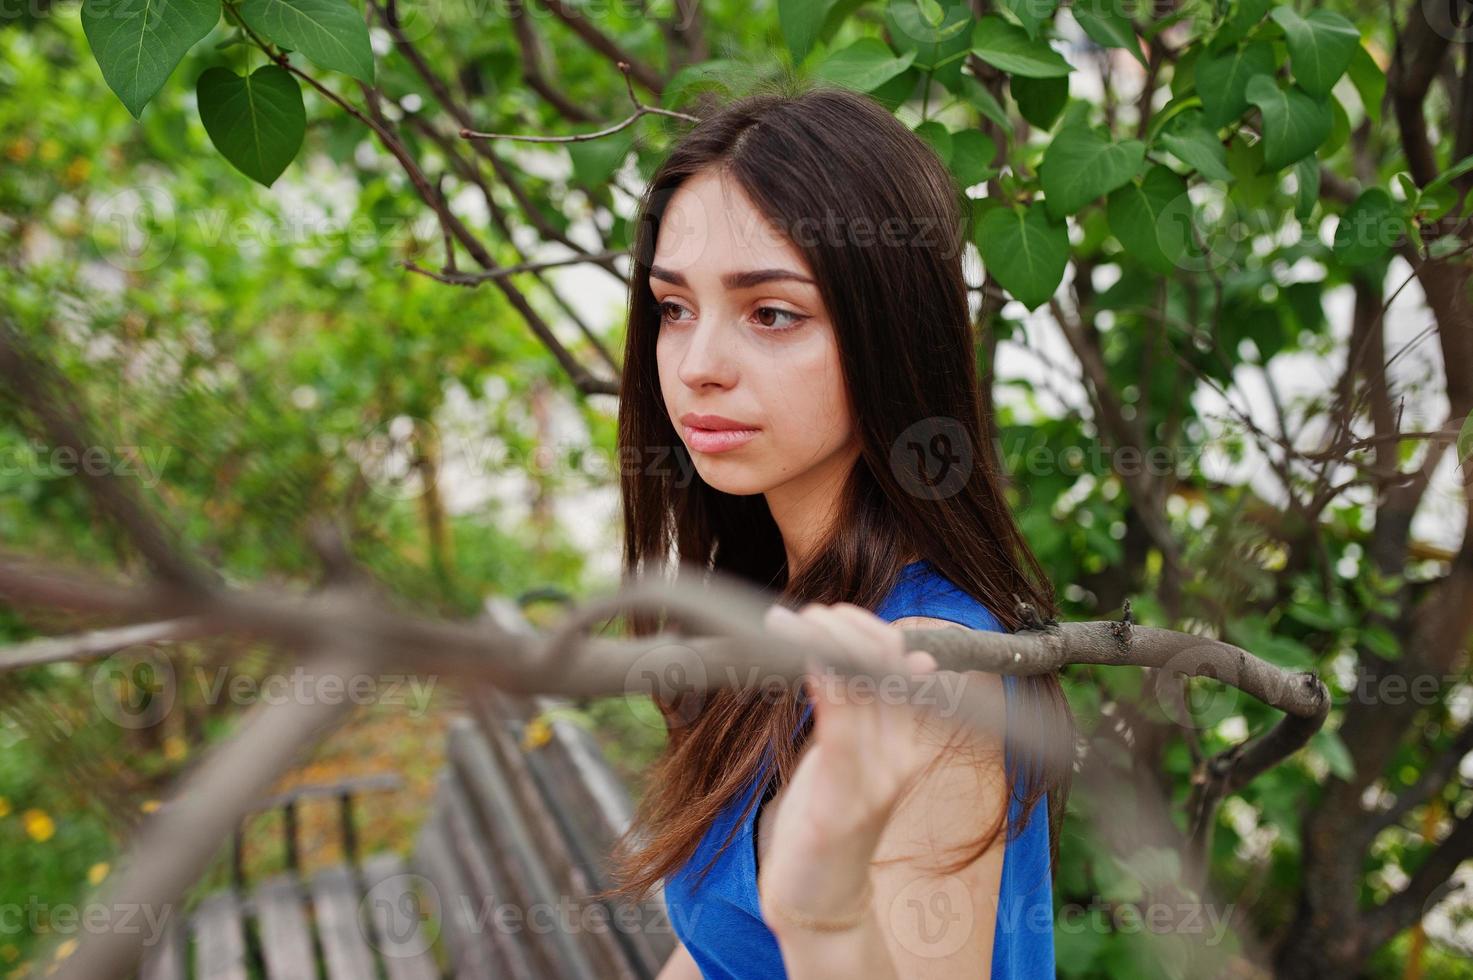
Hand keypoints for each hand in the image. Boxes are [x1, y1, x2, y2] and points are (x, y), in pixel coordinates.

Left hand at [756, 601, 940, 923]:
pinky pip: (842, 732)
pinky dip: (826, 686)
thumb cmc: (826, 821)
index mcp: (908, 743)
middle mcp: (902, 758)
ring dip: (825, 645)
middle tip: (807, 615)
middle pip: (887, 669)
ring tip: (787, 624)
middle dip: (847, 629)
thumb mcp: (844, 756)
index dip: (871, 630)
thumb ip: (856, 709)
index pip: (903, 665)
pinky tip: (802, 661)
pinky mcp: (843, 807)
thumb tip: (872, 654)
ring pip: (864, 689)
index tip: (833, 614)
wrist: (820, 902)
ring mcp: (877, 782)